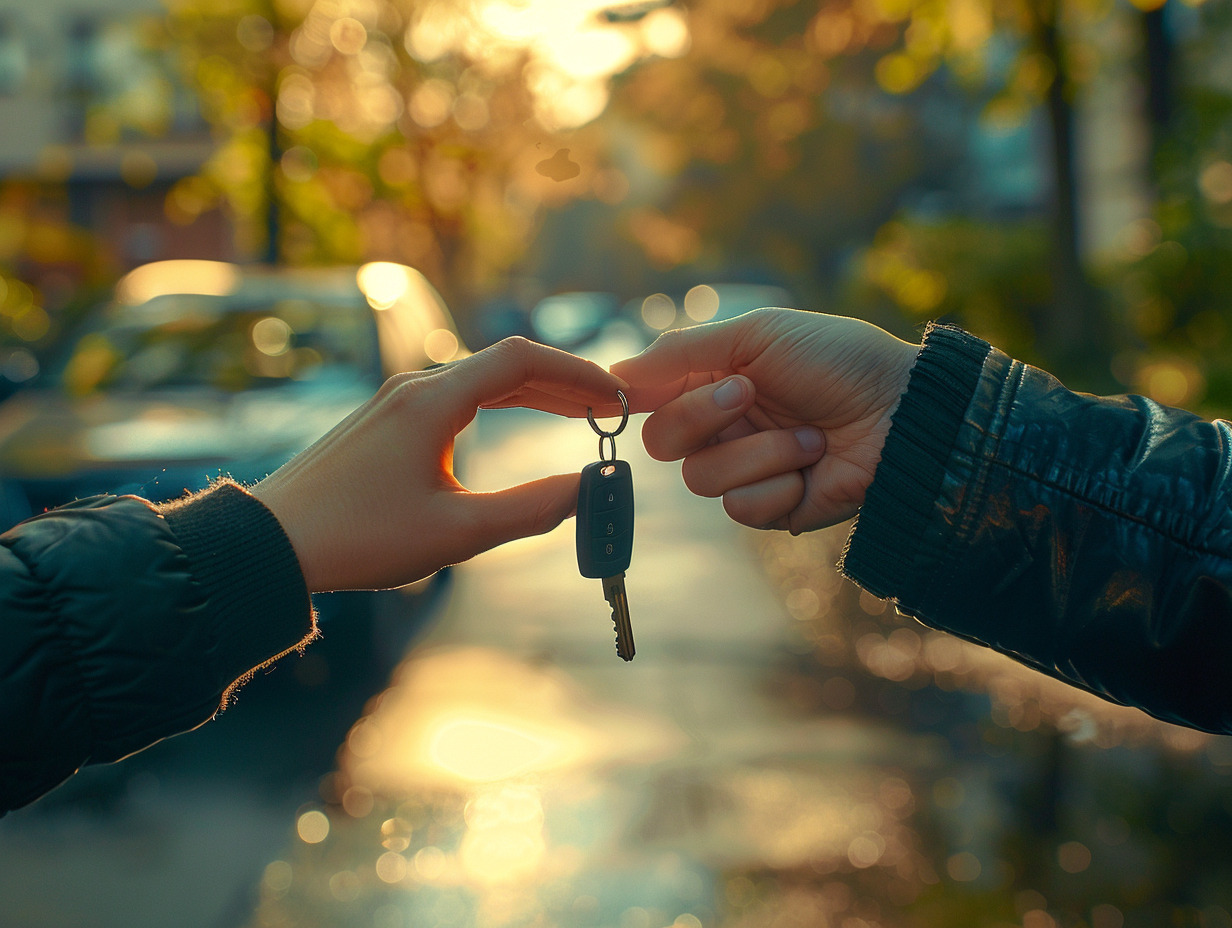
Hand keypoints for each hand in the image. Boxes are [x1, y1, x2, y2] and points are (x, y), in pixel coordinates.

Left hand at [252, 337, 626, 590]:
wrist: (272, 543)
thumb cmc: (360, 538)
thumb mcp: (458, 533)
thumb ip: (533, 509)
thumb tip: (590, 488)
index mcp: (433, 401)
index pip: (522, 361)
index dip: (577, 373)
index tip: (617, 395)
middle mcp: (414, 387)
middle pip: (505, 365)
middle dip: (564, 384)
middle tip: (611, 408)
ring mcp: (395, 401)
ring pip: (480, 381)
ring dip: (533, 394)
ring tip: (579, 414)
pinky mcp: (384, 421)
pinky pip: (455, 397)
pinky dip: (498, 404)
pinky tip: (516, 421)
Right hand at [611, 308, 918, 532]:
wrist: (904, 411)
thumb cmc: (838, 360)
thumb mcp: (758, 335)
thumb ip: (681, 351)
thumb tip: (614, 371)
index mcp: (715, 380)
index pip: (649, 396)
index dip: (632, 398)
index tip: (625, 394)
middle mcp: (724, 427)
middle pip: (661, 442)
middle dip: (701, 415)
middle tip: (747, 392)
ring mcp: (749, 469)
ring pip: (701, 479)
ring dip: (758, 452)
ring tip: (809, 435)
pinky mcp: (775, 508)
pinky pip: (742, 508)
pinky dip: (778, 484)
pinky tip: (814, 465)